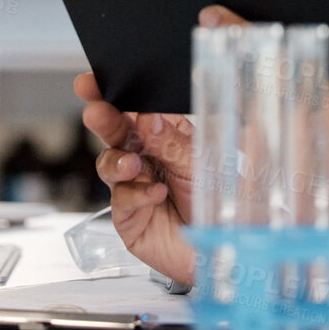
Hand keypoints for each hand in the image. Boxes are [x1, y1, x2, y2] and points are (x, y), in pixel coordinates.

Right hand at [74, 5, 246, 285]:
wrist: (236, 251)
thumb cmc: (228, 202)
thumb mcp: (206, 160)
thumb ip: (176, 139)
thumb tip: (147, 116)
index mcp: (166, 135)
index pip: (134, 108)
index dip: (112, 93)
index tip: (92, 78)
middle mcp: (148, 159)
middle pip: (114, 132)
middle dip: (102, 118)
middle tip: (96, 110)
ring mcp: (136, 189)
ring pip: (109, 165)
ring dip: (117, 160)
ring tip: (133, 164)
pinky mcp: (131, 221)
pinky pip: (121, 201)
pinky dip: (137, 194)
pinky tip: (157, 192)